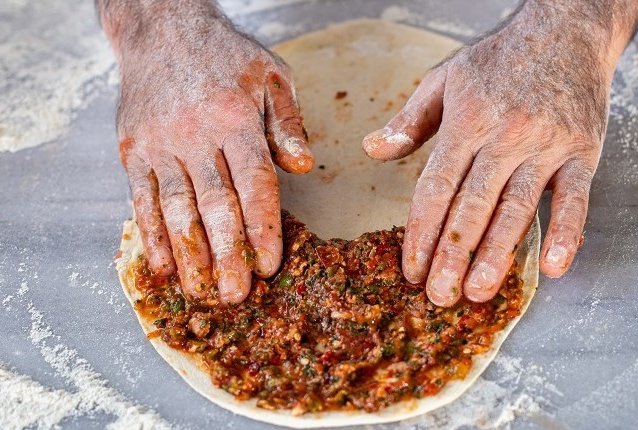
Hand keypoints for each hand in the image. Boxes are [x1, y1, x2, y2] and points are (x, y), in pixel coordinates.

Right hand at [103, 2, 312, 302]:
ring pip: (175, 210)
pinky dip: (151, 236)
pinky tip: (162, 266)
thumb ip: (287, 124)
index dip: (262, 229)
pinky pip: (142, 200)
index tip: (269, 267)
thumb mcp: (271, 76)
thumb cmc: (226, 56)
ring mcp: (159, 145)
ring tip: (202, 293)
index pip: (253, 184)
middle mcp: (195, 135)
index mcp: (235, 120)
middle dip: (226, 256)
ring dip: (188, 257)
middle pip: (214, 207)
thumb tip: (304, 165)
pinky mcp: (132, 151)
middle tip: (238, 296)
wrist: (160, 28)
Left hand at [364, 0, 637, 305]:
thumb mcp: (445, 77)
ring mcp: (546, 145)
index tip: (411, 268)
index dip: (422, 232)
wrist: (567, 29)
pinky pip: (576, 199)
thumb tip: (372, 151)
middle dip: (453, 255)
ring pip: (518, 208)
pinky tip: (553, 267)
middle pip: (473, 205)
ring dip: (498, 254)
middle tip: (439, 296)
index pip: (436, 186)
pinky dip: (567, 233)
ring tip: (479, 292)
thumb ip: (410, 119)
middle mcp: (506, 135)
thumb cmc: (501, 58)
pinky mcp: (582, 151)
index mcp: (467, 120)